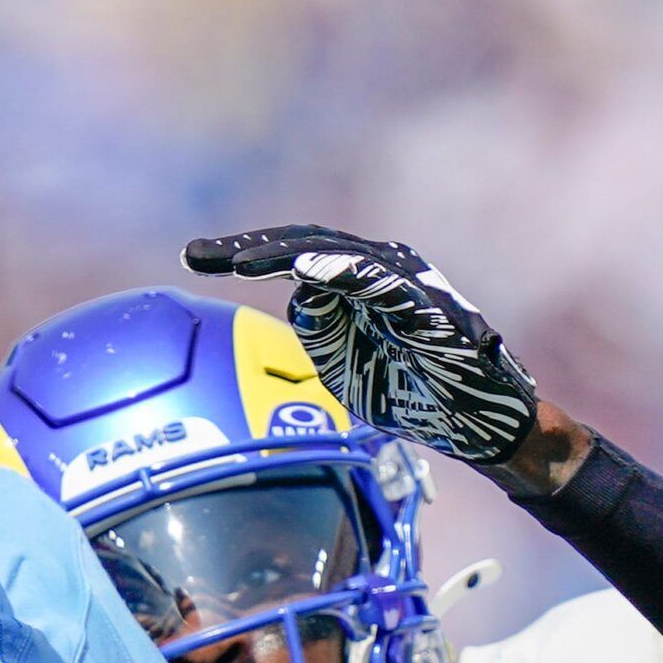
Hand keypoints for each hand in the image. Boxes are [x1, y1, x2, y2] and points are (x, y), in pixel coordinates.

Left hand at [185, 222, 537, 465]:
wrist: (470, 420)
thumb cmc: (408, 388)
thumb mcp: (342, 361)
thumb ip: (318, 327)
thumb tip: (299, 293)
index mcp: (356, 280)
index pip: (292, 254)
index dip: (242, 253)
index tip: (191, 258)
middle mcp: (380, 267)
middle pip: (304, 242)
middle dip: (248, 247)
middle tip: (197, 253)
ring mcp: (404, 280)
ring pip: (336, 253)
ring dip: (284, 253)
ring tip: (238, 261)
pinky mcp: (426, 303)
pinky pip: (379, 281)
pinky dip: (341, 271)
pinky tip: (305, 269)